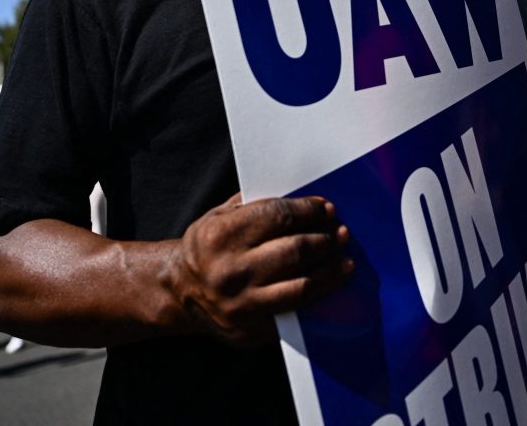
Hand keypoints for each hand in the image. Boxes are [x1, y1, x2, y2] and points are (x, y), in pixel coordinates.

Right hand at [168, 193, 350, 346]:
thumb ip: (254, 204)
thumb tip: (301, 195)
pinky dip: (317, 299)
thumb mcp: (218, 216)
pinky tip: (329, 286)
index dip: (309, 211)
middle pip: (296, 250)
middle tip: (341, 233)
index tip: (327, 209)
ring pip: (301, 286)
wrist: (180, 291)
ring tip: (345, 260)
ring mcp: (243, 303)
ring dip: (330, 271)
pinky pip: (294, 313)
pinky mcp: (252, 329)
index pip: (279, 216)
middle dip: (325, 239)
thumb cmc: (207, 246)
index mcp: (222, 235)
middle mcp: (232, 270)